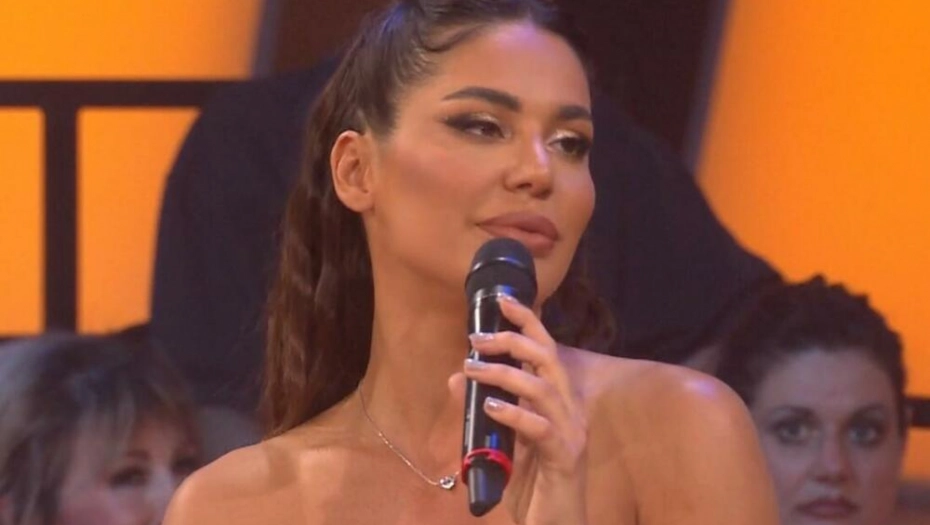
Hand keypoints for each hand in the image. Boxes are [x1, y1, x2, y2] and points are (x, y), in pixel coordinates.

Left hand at [450, 295, 587, 524]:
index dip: (528, 322)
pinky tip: (491, 406)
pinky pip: (540, 428)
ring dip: (504, 374)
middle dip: (513, 340)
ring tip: (472, 369)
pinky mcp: (564, 458)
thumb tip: (456, 378)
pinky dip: (514, 413)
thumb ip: (483, 410)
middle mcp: (571, 411)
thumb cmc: (533, 485)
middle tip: (475, 339)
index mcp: (559, 402)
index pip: (547, 350)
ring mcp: (571, 433)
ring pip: (543, 388)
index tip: (503, 300)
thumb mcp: (501, 441)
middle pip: (548, 359)